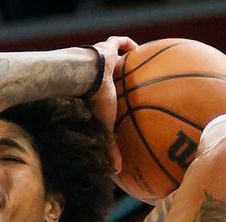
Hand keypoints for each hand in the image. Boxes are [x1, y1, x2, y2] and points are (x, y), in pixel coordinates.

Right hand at [88, 36, 136, 173]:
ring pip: (114, 58)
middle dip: (120, 79)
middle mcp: (100, 77)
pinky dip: (128, 45)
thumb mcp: (106, 127)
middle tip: (131, 84)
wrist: (85, 78)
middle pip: (112, 77)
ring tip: (140, 63)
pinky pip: (119, 43)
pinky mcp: (106, 47)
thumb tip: (118, 173)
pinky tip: (141, 48)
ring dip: (125, 60)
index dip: (113, 101)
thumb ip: (111, 147)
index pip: (108, 98)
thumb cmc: (93, 102)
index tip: (121, 106)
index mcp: (100, 95)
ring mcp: (102, 60)